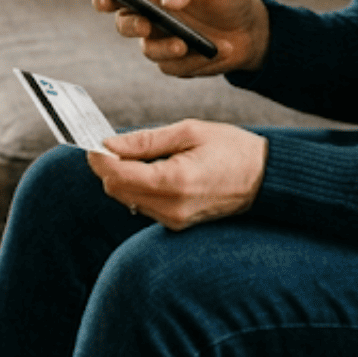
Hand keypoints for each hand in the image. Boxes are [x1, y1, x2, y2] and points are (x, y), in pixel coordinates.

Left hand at [88, 120, 267, 230]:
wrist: (264, 178)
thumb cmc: (231, 149)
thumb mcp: (188, 132)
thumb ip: (145, 140)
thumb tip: (109, 144)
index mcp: (174, 182)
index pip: (117, 175)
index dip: (99, 157)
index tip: (93, 140)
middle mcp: (170, 208)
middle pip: (116, 189)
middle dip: (109, 165)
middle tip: (114, 142)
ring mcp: (173, 220)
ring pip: (127, 198)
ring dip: (124, 175)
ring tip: (140, 153)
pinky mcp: (176, 224)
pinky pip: (143, 204)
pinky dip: (138, 185)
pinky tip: (153, 168)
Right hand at [92, 0, 268, 76]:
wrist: (251, 28)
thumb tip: (168, 0)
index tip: (105, 1)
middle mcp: (150, 19)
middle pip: (123, 25)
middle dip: (131, 26)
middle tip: (146, 25)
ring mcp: (162, 44)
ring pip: (149, 51)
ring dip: (168, 48)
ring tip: (189, 44)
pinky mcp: (177, 65)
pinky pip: (175, 68)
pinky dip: (196, 60)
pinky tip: (219, 50)